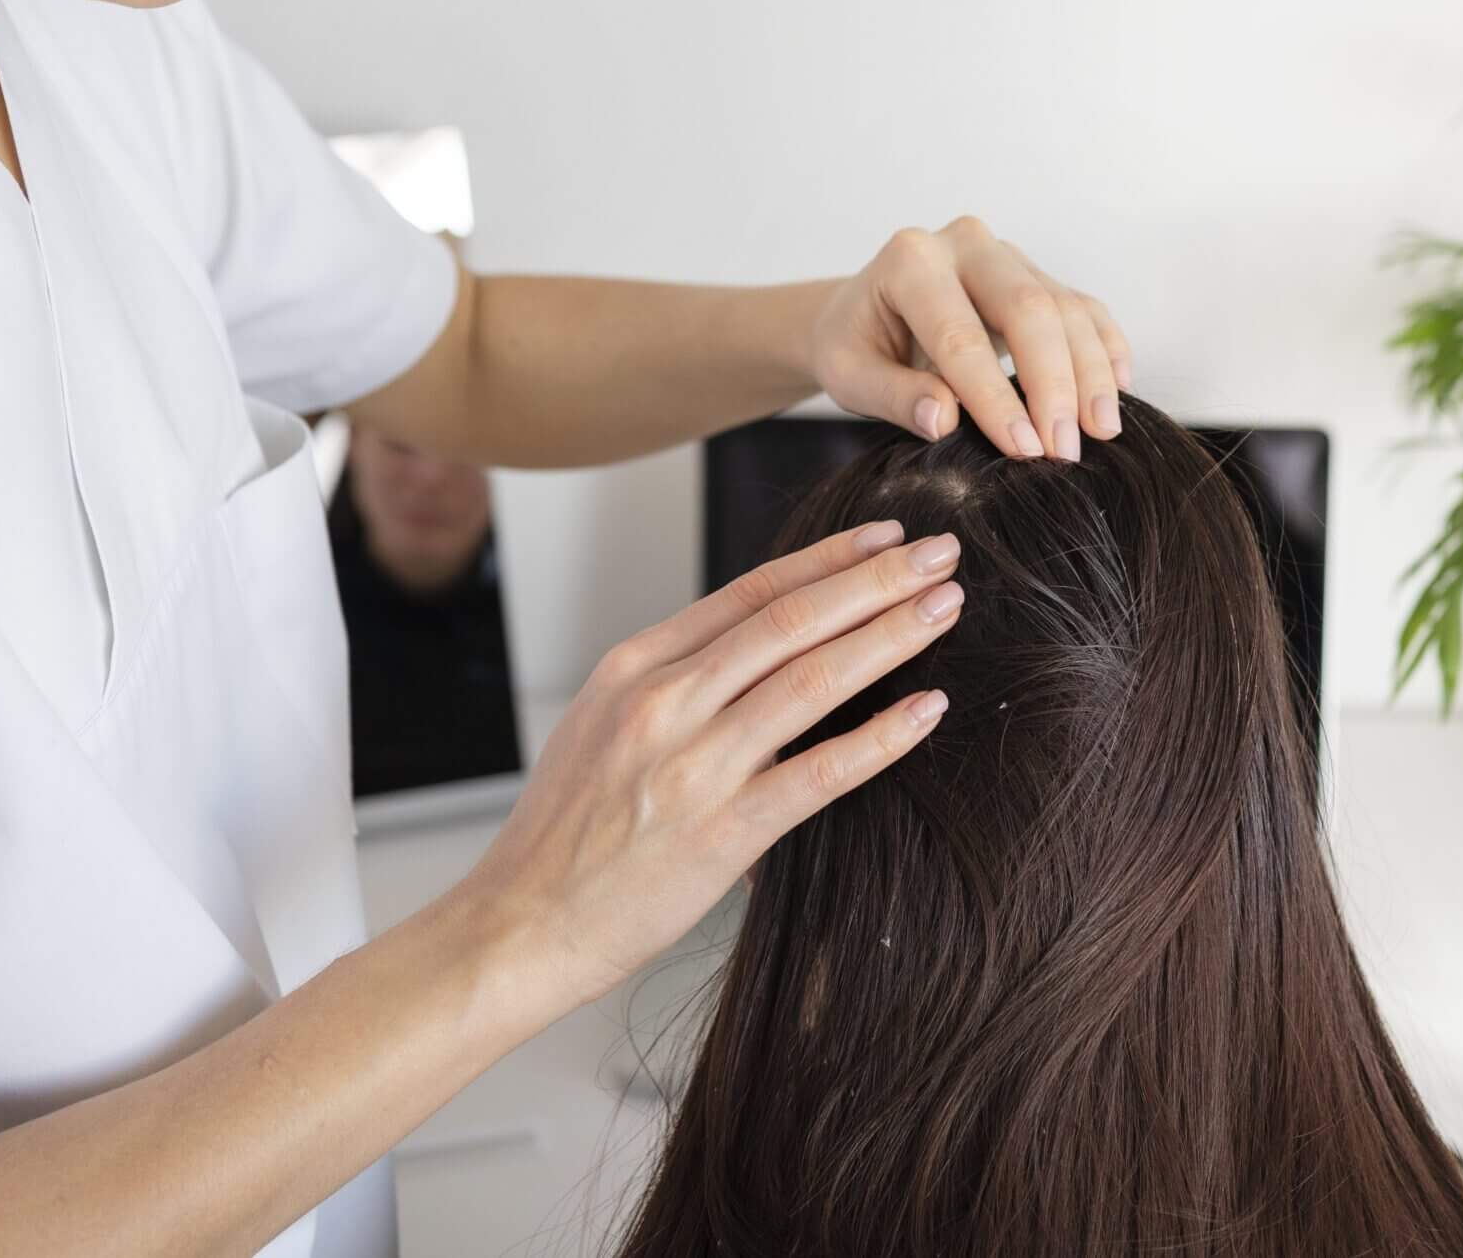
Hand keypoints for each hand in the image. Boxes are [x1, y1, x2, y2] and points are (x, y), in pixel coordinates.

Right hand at [451, 518, 960, 1017]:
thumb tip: (758, 654)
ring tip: (945, 607)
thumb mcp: (602, 728)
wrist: (517, 925)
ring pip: (813, 679)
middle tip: (941, 551)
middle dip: (876, 579)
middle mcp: (663, 702)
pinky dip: (881, 736)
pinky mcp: (721, 832)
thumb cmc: (563, 835)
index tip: (884, 537)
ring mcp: (692, 765)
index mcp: (634, 667)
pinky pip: (820, 773)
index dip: (826, 559)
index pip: (750, 592)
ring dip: (890, 635)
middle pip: (791, 620)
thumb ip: (675, 685)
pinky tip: (927, 708)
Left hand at [809, 215, 1132, 462]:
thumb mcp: (850, 375)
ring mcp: (1007, 255)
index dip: (994, 397)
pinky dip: (1106, 348)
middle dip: (1055, 384)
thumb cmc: (856, 345)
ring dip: (1091, 374)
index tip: (1023, 450)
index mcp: (910, 262)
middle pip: (1029, 308)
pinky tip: (1118, 389)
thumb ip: (894, 396)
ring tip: (1102, 432)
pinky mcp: (1037, 275)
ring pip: (1066, 308)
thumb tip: (944, 420)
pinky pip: (1084, 307)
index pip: (960, 335)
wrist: (864, 312)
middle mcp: (965, 245)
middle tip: (1066, 450)